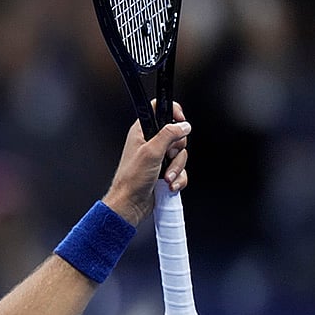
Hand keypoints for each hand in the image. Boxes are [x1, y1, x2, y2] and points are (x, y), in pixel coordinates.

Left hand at [103, 102, 189, 225]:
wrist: (130, 204)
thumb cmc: (132, 179)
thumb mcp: (151, 152)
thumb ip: (169, 135)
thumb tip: (184, 126)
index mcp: (142, 132)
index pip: (159, 110)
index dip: (173, 112)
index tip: (181, 121)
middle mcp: (150, 143)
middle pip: (177, 135)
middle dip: (177, 150)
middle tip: (167, 156)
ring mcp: (158, 158)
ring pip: (181, 155)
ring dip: (176, 169)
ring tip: (164, 177)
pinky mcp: (164, 172)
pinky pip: (181, 170)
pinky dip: (178, 178)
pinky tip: (168, 185)